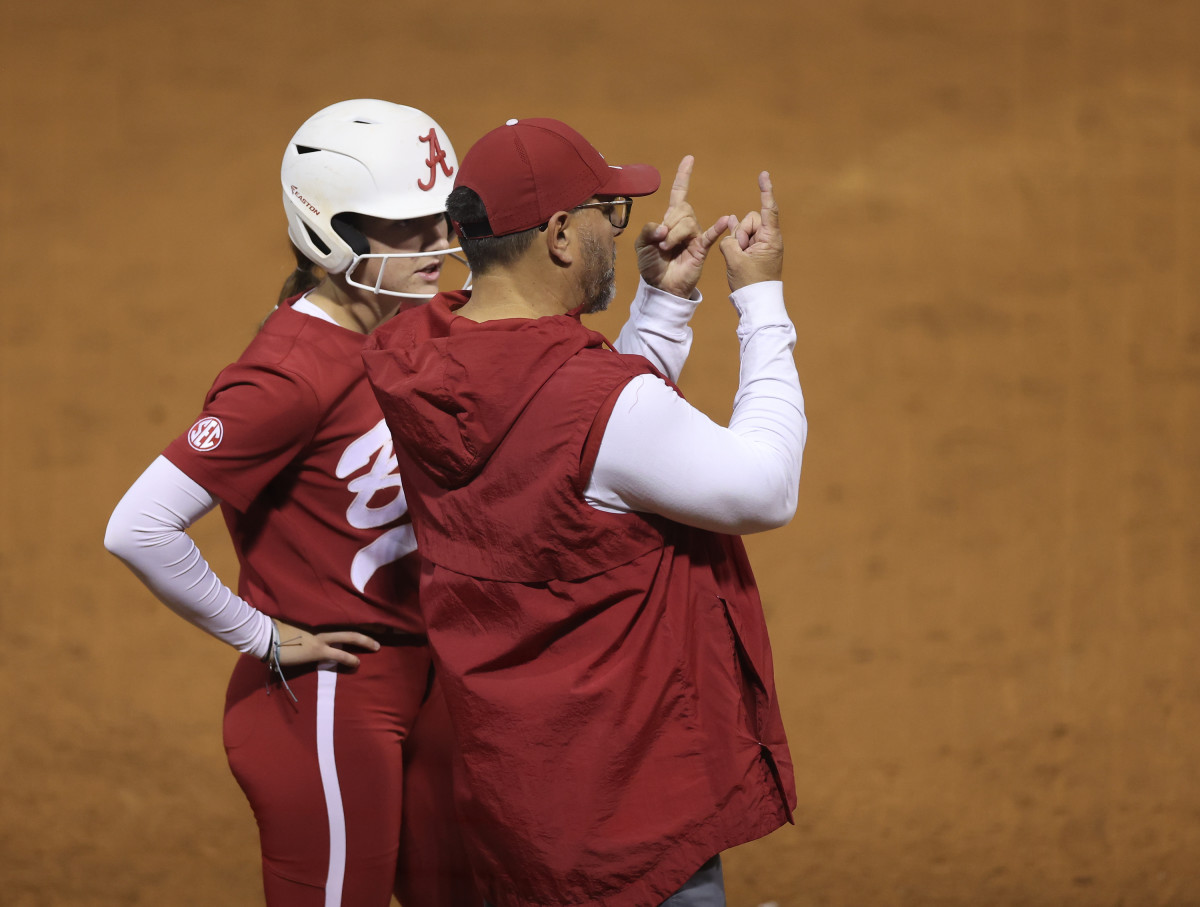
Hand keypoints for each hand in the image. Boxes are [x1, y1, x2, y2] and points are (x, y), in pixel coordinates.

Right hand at [269, 619, 379, 668]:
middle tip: (385, 626)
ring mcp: (321, 637)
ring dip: (365, 641)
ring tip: (377, 646)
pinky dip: (349, 658)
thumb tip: (310, 620)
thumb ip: (305, 618)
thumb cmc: (274, 625)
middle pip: (351, 621)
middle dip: (370, 624)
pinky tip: (358, 663)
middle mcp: (322, 624)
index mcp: (317, 615)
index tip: (371, 612)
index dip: (358, 612)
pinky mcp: (317, 651)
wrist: (264, 634)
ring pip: (350, 636)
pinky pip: (338, 654)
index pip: (342, 613)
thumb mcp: (292, 617)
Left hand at [634, 155, 732, 297]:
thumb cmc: (652, 265)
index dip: (684, 176)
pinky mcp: (701, 248)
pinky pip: (711, 234)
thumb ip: (647, 230)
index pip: (679, 193)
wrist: (660, 286)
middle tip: (661, 243)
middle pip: (681, 209)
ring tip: (667, 249)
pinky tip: (725, 220)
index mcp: (670, 220)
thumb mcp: (641, 245)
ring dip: (674, 235)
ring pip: (688, 222)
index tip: (689, 159)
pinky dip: (717, 227)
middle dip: (668, 224)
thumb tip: (663, 227)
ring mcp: (695, 235)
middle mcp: (685, 224)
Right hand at [718, 171, 783, 290]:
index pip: (769, 209)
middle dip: (741, 232)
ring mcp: (764, 245)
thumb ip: (730, 238)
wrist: (756, 303)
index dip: (765, 191)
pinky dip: (738, 243)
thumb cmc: (749, 283)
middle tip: (742, 253)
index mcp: (771, 239)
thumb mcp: (735, 260)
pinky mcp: (757, 251)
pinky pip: (744, 239)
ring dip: (738, 241)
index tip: (763, 174)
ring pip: (744, 230)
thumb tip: (730, 221)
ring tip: (741, 260)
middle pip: (750, 220)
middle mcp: (770, 238)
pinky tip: (737, 252)